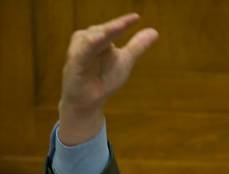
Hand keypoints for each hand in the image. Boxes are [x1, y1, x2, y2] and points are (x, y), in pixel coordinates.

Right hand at [59, 13, 157, 144]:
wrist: (90, 100)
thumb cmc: (104, 78)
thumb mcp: (125, 60)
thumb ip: (137, 46)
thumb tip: (154, 32)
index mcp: (100, 38)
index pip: (113, 28)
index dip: (124, 22)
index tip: (136, 17)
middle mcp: (88, 41)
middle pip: (102, 30)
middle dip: (114, 26)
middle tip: (130, 20)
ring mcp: (79, 51)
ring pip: (89, 38)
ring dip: (101, 33)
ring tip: (114, 29)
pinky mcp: (73, 63)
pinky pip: (80, 53)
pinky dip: (87, 46)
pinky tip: (97, 40)